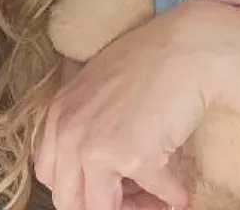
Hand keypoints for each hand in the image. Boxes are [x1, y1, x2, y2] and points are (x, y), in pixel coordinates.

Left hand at [34, 2, 223, 209]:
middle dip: (102, 204)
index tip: (106, 184)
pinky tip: (181, 192)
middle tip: (132, 197)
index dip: (79, 185)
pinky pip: (157, 194)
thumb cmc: (152, 56)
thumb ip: (85, 120)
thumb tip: (96, 163)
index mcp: (59, 114)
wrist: (189, 45)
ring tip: (157, 201)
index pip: (50, 173)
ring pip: (102, 209)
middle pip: (69, 200)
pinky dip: (172, 197)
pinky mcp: (136, 158)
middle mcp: (71, 134)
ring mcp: (100, 148)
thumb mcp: (99, 83)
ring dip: (135, 209)